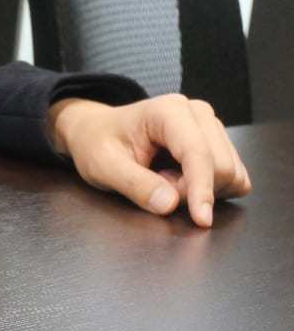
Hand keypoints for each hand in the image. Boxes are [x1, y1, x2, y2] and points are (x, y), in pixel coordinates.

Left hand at [48, 94, 252, 226]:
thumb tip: (168, 204)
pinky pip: (233, 178)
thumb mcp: (103, 166)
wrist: (97, 132)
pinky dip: (208, 189)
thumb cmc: (97, 144)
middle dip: (191, 190)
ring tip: (163, 179)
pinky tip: (180, 180)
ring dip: (199, 190)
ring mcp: (211, 127)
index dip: (202, 189)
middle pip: (221, 167)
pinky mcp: (218, 143)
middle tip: (154, 186)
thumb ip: (134, 185)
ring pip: (230, 174)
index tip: (201, 219)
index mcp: (169, 111)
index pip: (198, 153)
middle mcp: (198, 114)